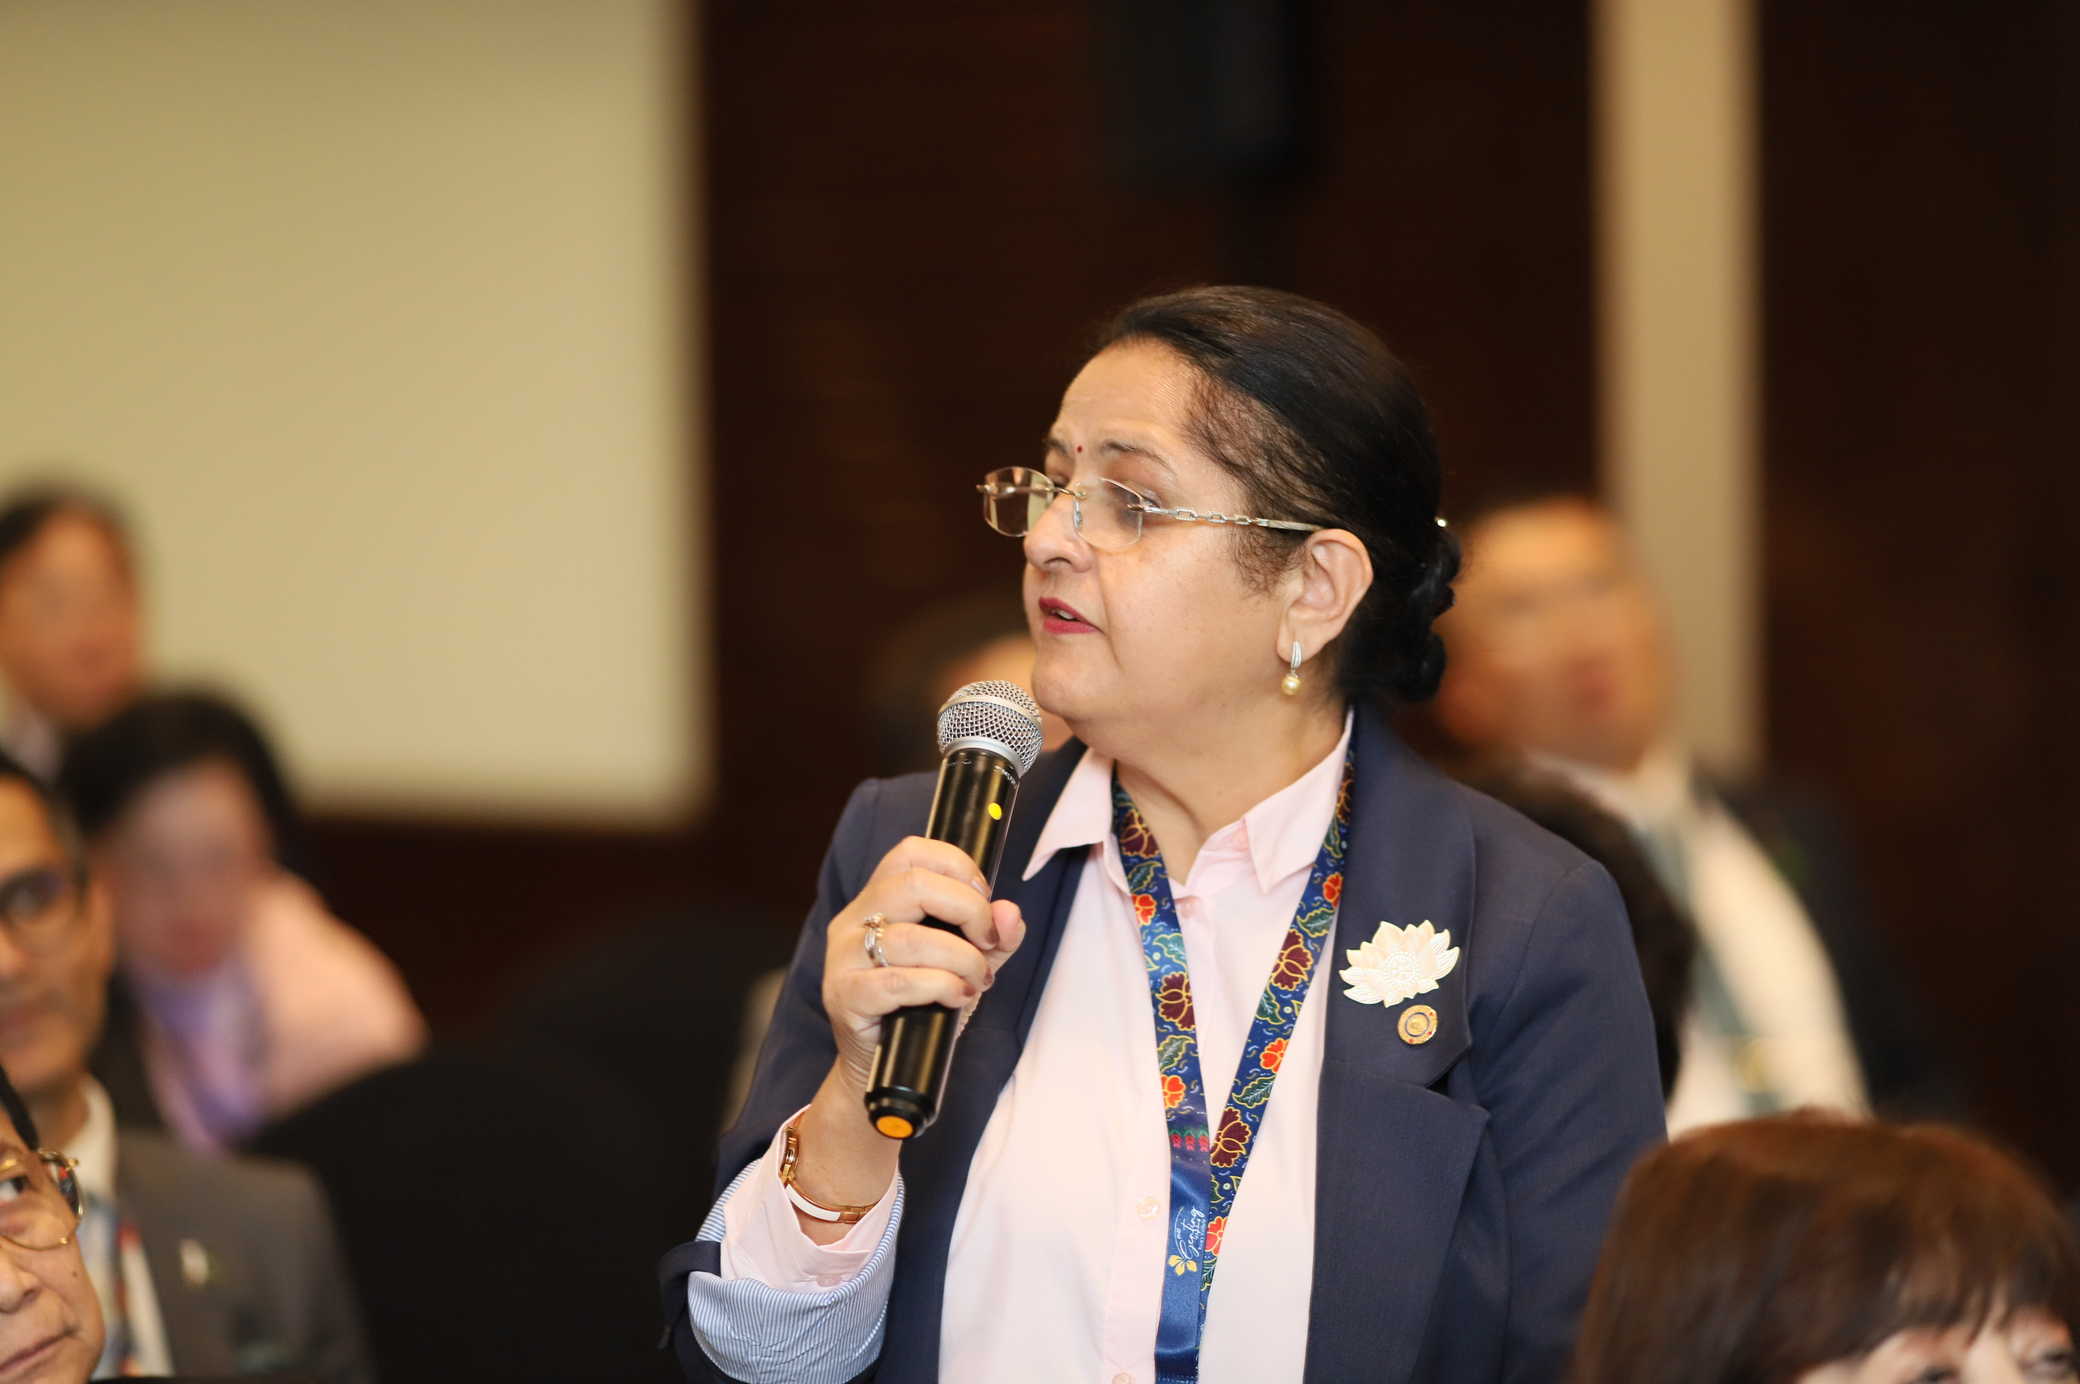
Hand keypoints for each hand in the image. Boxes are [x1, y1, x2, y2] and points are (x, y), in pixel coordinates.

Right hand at [821, 836, 1027, 1098]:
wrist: (881, 1068)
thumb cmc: (921, 1006)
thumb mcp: (964, 964)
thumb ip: (993, 937)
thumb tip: (1010, 913)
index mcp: (877, 900)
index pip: (911, 852)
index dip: (957, 866)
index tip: (984, 898)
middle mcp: (853, 920)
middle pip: (911, 884)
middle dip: (967, 909)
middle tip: (988, 941)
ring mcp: (843, 958)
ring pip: (910, 938)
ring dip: (962, 959)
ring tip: (977, 980)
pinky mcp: (845, 996)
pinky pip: (897, 982)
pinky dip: (940, 987)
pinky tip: (957, 997)